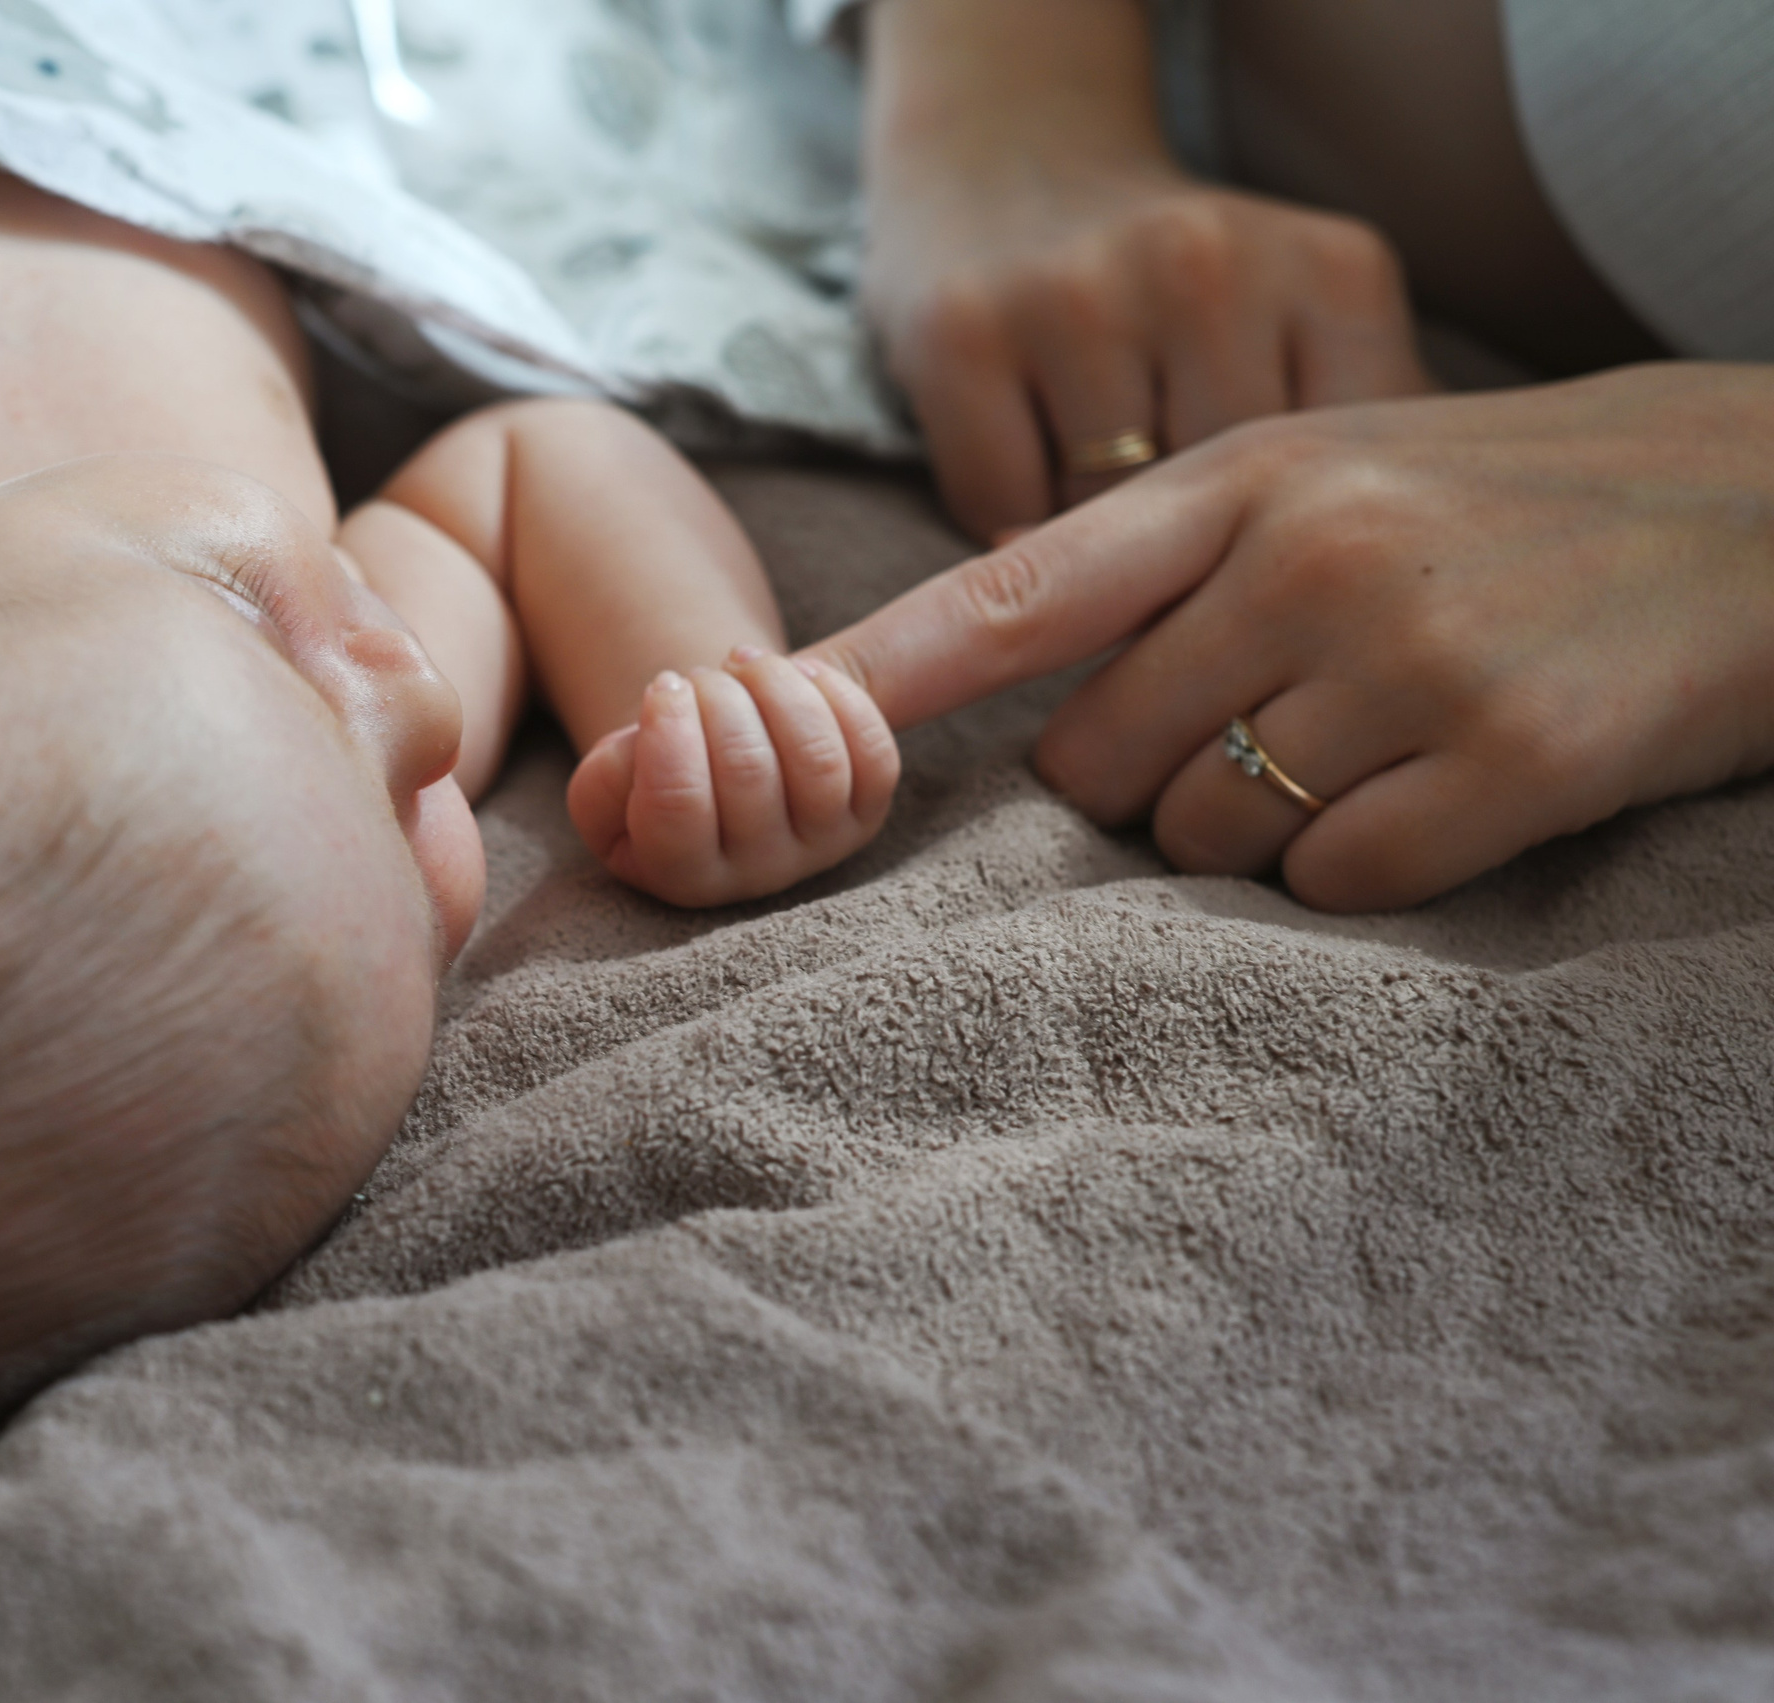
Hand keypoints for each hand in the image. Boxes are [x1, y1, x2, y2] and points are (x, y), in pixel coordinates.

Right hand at [567, 647, 899, 906]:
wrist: (720, 773)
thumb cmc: (657, 773)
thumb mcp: (609, 784)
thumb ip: (609, 774)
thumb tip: (659, 733)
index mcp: (682, 875)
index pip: (677, 807)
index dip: (668, 729)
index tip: (664, 685)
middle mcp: (758, 874)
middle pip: (748, 771)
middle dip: (718, 696)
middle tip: (701, 676)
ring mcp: (821, 847)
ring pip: (816, 758)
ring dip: (776, 685)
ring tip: (744, 662)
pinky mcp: (867, 813)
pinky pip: (871, 749)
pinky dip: (835, 695)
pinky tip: (798, 674)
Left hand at [807, 365, 1773, 910]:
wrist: (1761, 509)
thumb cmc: (1505, 504)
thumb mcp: (1330, 473)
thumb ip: (1173, 563)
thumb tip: (1015, 696)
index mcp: (1243, 480)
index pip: (1016, 591)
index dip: (881, 670)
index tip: (773, 721)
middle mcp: (1307, 559)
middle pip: (1092, 765)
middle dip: (1140, 786)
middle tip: (1254, 741)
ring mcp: (1407, 657)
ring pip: (1205, 836)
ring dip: (1254, 834)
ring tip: (1366, 752)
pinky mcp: (1508, 761)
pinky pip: (1334, 886)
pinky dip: (1361, 873)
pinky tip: (1437, 801)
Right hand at [866, 164, 1436, 542]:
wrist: (1012, 155)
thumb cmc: (1181, 298)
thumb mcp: (1312, 339)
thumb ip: (1355, 463)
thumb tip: (1338, 637)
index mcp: (1332, 275)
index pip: (1345, 499)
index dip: (1305, 563)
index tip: (1277, 569)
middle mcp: (1207, 265)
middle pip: (1223, 521)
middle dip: (1195, 564)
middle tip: (1174, 549)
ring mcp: (1077, 292)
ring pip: (1105, 531)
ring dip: (1095, 554)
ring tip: (1098, 501)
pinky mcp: (960, 330)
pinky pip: (998, 513)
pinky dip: (1006, 526)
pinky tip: (1020, 471)